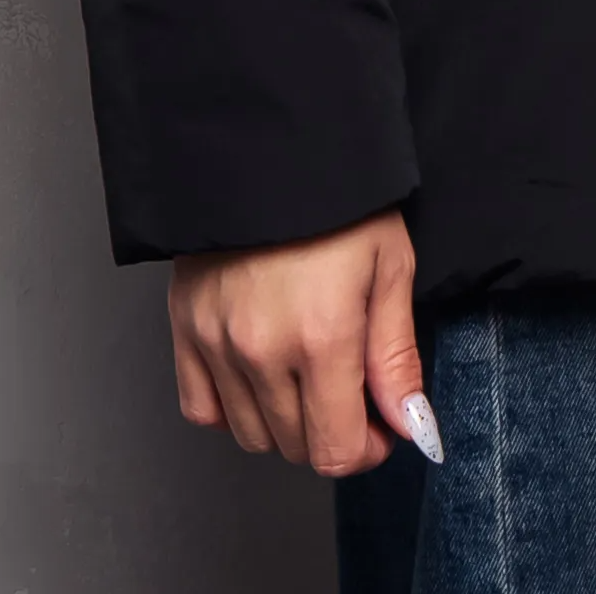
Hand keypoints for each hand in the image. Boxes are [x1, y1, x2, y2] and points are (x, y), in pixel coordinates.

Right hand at [170, 208, 441, 478]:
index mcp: (322, 338)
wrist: (272, 145)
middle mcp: (262, 351)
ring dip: (286, 424)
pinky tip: (259, 379)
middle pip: (295, 448)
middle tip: (352, 394)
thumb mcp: (390, 266)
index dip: (367, 450)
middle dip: (333, 432)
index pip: (337, 450)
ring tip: (308, 377)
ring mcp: (217, 343)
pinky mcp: (185, 328)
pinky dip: (230, 409)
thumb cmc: (341, 199)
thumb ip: (396, 355)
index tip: (382, 427)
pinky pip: (201, 409)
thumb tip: (411, 425)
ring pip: (251, 435)